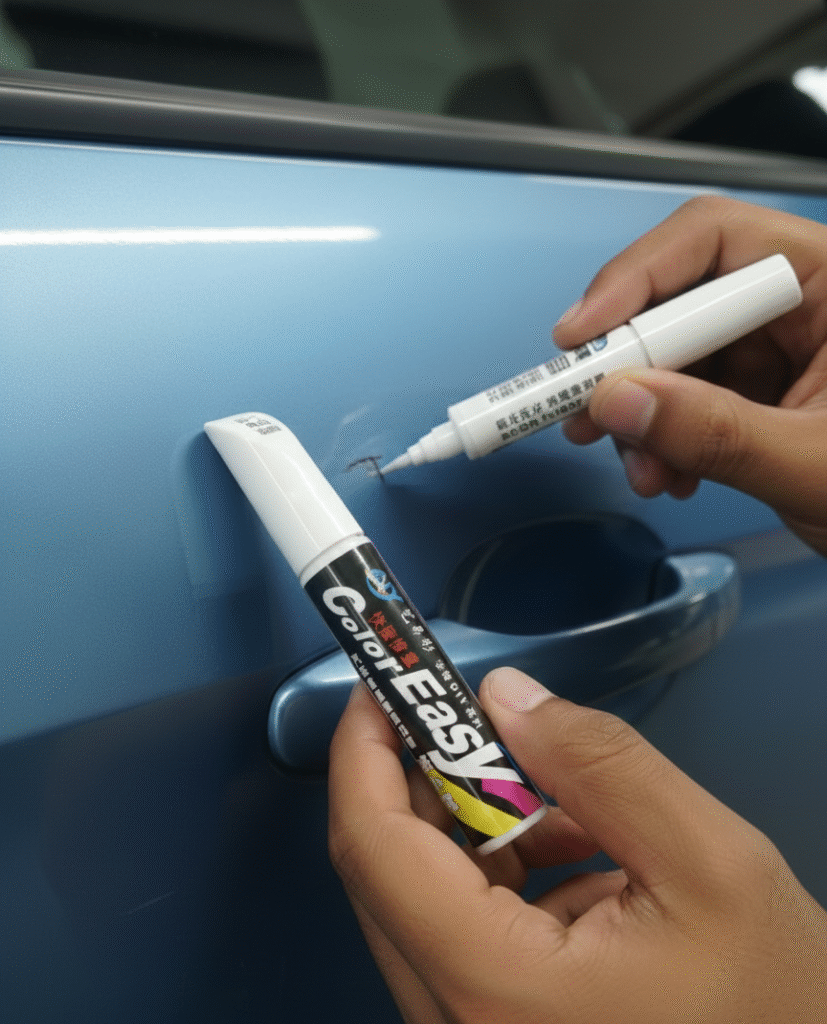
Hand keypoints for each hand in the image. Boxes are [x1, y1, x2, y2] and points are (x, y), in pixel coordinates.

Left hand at [328, 670, 826, 1023]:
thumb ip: (598, 763)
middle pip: (388, 873)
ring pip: (427, 900)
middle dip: (426, 778)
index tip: (381, 684)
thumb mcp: (706, 860)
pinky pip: (467, 933)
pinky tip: (583, 855)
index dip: (362, 753)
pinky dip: (507, 874)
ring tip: (563, 797)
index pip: (375, 850)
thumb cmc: (775, 1000)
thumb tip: (503, 697)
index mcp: (494, 989)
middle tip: (472, 716)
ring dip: (477, 825)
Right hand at [553, 195, 826, 555]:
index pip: (716, 240)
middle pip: (680, 299)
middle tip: (585, 410)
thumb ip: (718, 433)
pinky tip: (670, 473)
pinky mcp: (759, 390)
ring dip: (639, 415)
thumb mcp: (818, 464)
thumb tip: (622, 402)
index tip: (583, 336)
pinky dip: (661, 436)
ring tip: (644, 468)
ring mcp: (777, 348)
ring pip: (673, 355)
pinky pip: (684, 397)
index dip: (636, 279)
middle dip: (628, 365)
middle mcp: (800, 303)